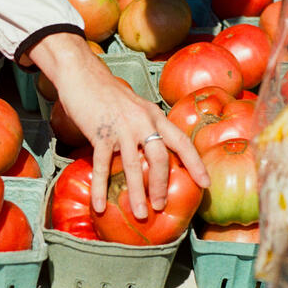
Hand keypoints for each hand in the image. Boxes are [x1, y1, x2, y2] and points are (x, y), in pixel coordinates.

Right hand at [27, 33, 207, 217]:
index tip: (205, 184)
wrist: (82, 74)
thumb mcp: (136, 106)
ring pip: (133, 166)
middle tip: (161, 206)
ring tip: (139, 213)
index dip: (195, 163)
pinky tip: (99, 205)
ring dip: (137, 193)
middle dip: (162, 186)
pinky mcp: (99, 133)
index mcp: (154, 115)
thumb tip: (152, 149)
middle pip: (160, 158)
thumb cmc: (108, 92)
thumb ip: (146, 124)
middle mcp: (142, 121)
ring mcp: (121, 128)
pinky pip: (101, 166)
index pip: (181, 141)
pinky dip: (100, 188)